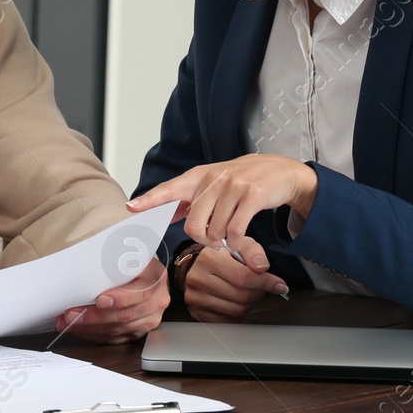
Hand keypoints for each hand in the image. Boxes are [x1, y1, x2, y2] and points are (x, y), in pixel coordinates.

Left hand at [53, 257, 169, 342]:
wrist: (147, 275)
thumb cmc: (133, 262)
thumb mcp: (129, 253)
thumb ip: (113, 259)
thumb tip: (82, 265)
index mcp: (155, 278)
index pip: (142, 291)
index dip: (121, 298)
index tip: (100, 301)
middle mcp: (157, 301)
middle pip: (125, 315)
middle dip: (94, 317)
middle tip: (71, 314)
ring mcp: (149, 319)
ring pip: (118, 330)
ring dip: (89, 328)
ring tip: (68, 322)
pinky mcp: (139, 332)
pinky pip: (115, 339)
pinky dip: (94, 335)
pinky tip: (80, 330)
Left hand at [127, 156, 316, 247]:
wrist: (280, 171)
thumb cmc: (242, 180)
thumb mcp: (213, 183)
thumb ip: (189, 198)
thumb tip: (161, 212)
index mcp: (199, 176)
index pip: (169, 189)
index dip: (150, 199)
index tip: (132, 207)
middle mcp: (214, 179)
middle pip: (193, 223)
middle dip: (201, 237)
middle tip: (212, 238)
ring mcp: (233, 186)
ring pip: (215, 229)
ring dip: (222, 239)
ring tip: (229, 233)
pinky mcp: (252, 196)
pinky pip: (236, 230)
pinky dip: (236, 241)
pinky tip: (238, 239)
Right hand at [176, 236, 287, 321]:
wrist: (197, 268)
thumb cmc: (221, 257)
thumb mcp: (238, 245)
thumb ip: (253, 252)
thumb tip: (262, 267)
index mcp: (209, 258)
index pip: (243, 276)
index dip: (265, 282)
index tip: (279, 285)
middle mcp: (198, 278)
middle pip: (242, 296)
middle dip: (257, 293)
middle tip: (259, 286)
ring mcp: (196, 298)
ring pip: (237, 310)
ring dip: (248, 304)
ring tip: (245, 292)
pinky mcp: (197, 313)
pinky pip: (228, 321)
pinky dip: (238, 314)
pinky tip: (235, 302)